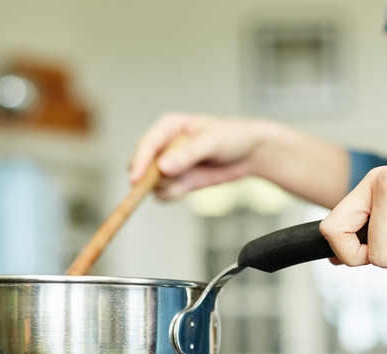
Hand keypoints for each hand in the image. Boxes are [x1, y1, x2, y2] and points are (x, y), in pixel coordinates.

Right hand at [130, 113, 267, 199]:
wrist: (250, 153)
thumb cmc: (232, 137)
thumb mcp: (211, 142)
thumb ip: (187, 154)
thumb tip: (163, 167)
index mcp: (168, 127)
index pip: (146, 145)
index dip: (139, 162)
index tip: (136, 180)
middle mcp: (163, 146)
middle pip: (141, 166)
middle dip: (152, 178)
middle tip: (173, 180)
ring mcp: (168, 165)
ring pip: (152, 184)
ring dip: (168, 186)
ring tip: (191, 177)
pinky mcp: (176, 181)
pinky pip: (164, 194)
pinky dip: (175, 194)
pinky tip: (191, 185)